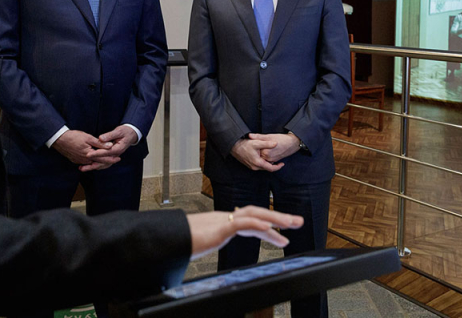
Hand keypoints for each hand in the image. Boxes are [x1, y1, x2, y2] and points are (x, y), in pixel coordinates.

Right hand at [53, 130, 116, 170]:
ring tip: (108, 160)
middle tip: (116, 159)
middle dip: (107, 161)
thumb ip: (100, 143)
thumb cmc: (74, 136)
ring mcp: (79, 161)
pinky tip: (95, 160)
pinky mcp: (75, 161)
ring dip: (100, 162)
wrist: (59, 140)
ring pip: (92, 163)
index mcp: (89, 154)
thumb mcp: (88, 138)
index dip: (111, 158)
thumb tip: (110, 146)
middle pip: (98, 162)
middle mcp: (84, 160)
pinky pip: (86, 163)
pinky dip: (92, 162)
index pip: (103, 158)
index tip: (119, 158)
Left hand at [77, 125, 138, 171]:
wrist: (131, 134)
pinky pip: (104, 163)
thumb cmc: (125, 132)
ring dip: (92, 167)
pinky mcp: (111, 157)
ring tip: (82, 168)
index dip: (96, 154)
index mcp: (118, 149)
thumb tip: (100, 138)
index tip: (88, 154)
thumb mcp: (118, 131)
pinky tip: (89, 166)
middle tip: (82, 167)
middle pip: (103, 162)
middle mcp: (116, 155)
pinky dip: (96, 165)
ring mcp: (114, 157)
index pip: (106, 153)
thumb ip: (109, 135)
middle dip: (92, 165)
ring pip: (103, 165)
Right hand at [187, 206, 303, 259]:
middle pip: (257, 213)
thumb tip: (204, 248)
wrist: (164, 239)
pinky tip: (270, 228)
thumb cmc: (178, 241)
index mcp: (222, 223)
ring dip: (275, 218)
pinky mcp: (218, 228)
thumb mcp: (198, 244)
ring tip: (291, 224)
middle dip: (279, 217)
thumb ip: (206, 242)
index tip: (282, 233)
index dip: (268, 225)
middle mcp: (224, 219)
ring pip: (254, 215)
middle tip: (298, 222)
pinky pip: (242, 223)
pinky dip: (257, 224)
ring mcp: (222, 222)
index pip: (250, 221)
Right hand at [230, 138, 284, 171]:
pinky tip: (264, 156)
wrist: (234, 147)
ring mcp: (251, 167)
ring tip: (272, 157)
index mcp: (258, 163)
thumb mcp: (257, 143)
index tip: (283, 163)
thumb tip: (276, 144)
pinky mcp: (249, 165)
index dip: (278, 167)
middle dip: (274, 164)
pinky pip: (259, 165)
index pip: (271, 168)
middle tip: (279, 159)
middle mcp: (255, 167)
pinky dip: (263, 162)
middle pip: (267, 168)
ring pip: (263, 167)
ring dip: (268, 163)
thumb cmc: (244, 145)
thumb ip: (267, 144)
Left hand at [252, 133, 300, 162]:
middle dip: (257, 149)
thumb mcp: (269, 136)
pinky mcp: (274, 160)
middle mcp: (268, 158)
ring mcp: (271, 160)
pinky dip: (265, 155)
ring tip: (261, 147)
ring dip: (261, 152)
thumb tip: (250, 135)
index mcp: (265, 152)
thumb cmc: (282, 139)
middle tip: (256, 144)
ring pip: (262, 157)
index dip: (254, 145)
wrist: (292, 144)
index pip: (255, 150)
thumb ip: (259, 137)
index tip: (252, 142)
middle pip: (258, 154)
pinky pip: (267, 159)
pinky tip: (266, 150)